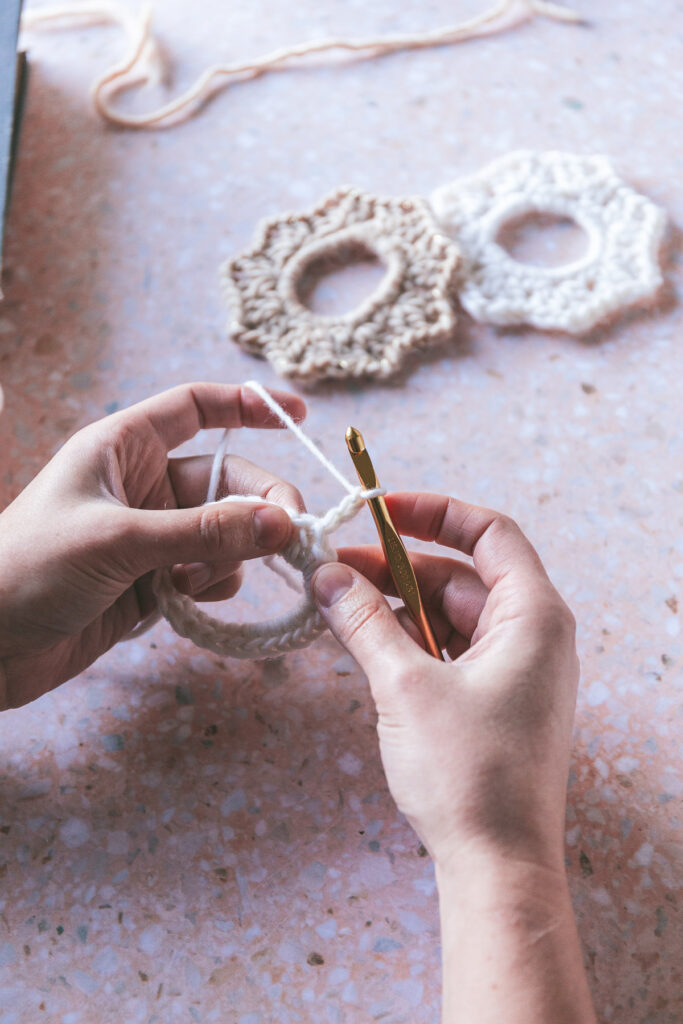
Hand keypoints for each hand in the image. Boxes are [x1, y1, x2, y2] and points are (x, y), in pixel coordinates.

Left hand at [0, 382, 305, 709]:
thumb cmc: (28, 570)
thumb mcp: (118, 541)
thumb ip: (203, 532)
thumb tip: (282, 523)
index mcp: (122, 448)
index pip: (195, 407)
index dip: (247, 406)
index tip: (299, 417)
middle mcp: (141, 486)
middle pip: (226, 480)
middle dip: (259, 506)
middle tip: (292, 537)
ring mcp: (149, 536)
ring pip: (223, 532)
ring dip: (229, 556)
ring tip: (196, 582)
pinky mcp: (151, 582)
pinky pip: (208, 572)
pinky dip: (213, 584)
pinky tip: (188, 601)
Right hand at [312, 492, 595, 1023]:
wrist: (497, 864)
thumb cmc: (467, 775)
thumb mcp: (404, 686)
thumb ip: (363, 622)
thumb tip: (325, 575)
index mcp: (533, 615)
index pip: (489, 532)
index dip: (434, 512)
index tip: (380, 508)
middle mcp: (532, 634)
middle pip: (460, 574)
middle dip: (395, 566)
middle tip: (332, 566)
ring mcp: (515, 668)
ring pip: (449, 613)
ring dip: (395, 605)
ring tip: (336, 602)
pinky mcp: (496, 699)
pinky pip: (449, 649)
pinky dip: (408, 639)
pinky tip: (364, 641)